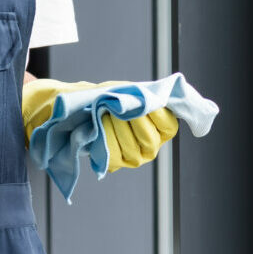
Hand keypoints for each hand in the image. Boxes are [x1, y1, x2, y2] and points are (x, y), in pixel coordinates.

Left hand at [21, 79, 181, 173]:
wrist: (84, 108)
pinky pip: (114, 156)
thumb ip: (138, 93)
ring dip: (116, 128)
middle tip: (117, 107)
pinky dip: (105, 139)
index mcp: (161, 128)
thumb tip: (146, 96)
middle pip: (149, 139)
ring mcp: (136, 157)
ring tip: (105, 113)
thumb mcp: (125, 89)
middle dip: (131, 120)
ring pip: (132, 149)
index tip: (139, 99)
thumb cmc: (110, 98)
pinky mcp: (117, 163)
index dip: (154, 112)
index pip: (168, 126)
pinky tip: (98, 128)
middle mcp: (152, 146)